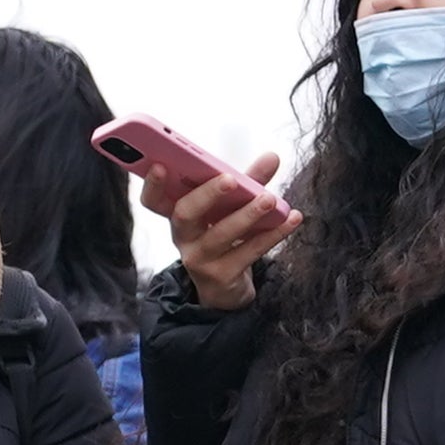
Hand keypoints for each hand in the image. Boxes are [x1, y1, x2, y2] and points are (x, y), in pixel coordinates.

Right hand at [142, 147, 297, 308]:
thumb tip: (273, 156)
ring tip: (270, 199)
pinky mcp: (222, 275)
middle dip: (206, 194)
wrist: (225, 287)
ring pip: (220, 234)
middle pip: (184, 213)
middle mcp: (183, 237)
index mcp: (178, 215)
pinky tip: (292, 219)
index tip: (160, 166)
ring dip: (246, 214)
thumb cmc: (223, 235)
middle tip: (230, 179)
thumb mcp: (230, 207)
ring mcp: (200, 258)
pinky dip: (272, 234)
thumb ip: (249, 181)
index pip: (154, 200)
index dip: (152, 184)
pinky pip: (248, 252)